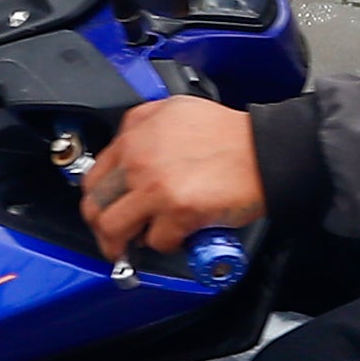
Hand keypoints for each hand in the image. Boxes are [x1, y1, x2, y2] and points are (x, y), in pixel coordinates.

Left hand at [80, 96, 260, 260]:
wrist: (265, 150)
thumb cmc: (231, 135)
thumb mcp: (177, 111)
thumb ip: (145, 128)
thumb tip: (128, 155)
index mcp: (135, 132)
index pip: (94, 175)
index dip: (98, 200)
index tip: (105, 211)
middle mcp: (138, 157)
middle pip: (95, 205)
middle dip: (102, 228)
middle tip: (114, 239)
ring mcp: (155, 185)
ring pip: (114, 228)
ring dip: (122, 244)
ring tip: (134, 249)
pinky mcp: (177, 210)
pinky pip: (156, 241)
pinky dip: (167, 244)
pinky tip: (178, 235)